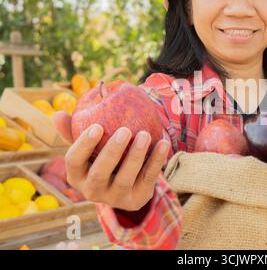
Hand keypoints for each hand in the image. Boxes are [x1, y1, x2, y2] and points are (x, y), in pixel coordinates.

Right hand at [53, 111, 170, 210]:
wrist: (127, 183)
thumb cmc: (102, 157)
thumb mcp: (89, 146)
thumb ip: (75, 130)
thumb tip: (57, 114)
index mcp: (76, 175)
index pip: (73, 161)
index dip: (83, 145)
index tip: (97, 126)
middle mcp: (92, 190)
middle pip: (99, 173)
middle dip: (112, 152)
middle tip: (125, 130)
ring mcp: (115, 197)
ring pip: (125, 178)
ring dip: (136, 156)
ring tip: (145, 134)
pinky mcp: (137, 199)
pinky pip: (148, 178)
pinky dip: (156, 160)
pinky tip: (163, 143)